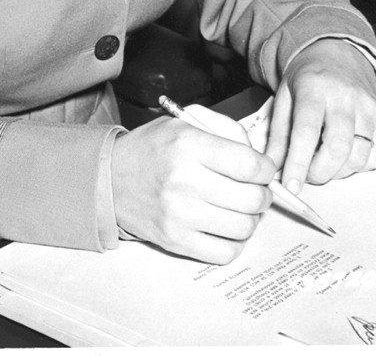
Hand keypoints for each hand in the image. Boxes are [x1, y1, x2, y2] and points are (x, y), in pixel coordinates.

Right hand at [111, 115, 274, 263]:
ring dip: (250, 219)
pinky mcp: (176, 241)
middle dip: (262, 194)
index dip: (266, 169)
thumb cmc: (151, 149)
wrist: (110, 178)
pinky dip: (233, 242)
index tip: (263, 169)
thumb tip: (260, 159)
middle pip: (252, 199)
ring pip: (244, 227)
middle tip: (254, 190)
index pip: (249, 165)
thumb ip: (225, 131)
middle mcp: (185, 181)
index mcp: (189, 146)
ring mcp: (180, 215)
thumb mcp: (184, 123)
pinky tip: (225, 226)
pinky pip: (225, 253)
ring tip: (239, 208)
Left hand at [265, 39, 375, 194]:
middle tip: (307, 176)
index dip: (298, 163)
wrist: (337, 53)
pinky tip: (343, 157)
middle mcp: (345, 96)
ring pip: (358, 157)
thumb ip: (278, 135)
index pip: (306, 132)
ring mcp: (369, 107)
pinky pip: (375, 157)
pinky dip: (357, 167)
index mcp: (314, 87)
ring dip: (338, 172)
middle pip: (337, 147)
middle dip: (319, 173)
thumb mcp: (284, 97)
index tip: (291, 186)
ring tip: (323, 164)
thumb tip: (272, 168)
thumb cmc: (308, 78)